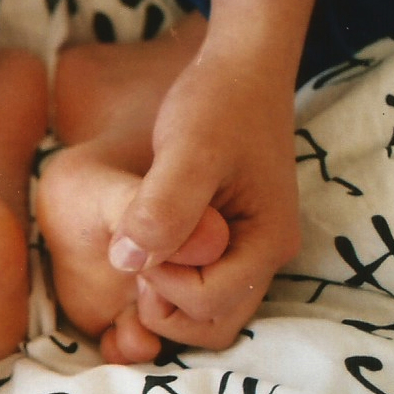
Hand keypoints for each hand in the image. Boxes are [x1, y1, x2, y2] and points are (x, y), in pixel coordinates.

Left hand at [110, 50, 301, 349]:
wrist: (237, 69)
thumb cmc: (217, 102)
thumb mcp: (187, 148)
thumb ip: (162, 206)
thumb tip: (128, 262)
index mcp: (265, 242)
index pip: (209, 305)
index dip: (164, 284)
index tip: (139, 237)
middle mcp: (263, 255)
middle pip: (212, 324)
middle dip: (165, 305)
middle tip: (135, 253)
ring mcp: (247, 248)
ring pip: (205, 310)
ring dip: (165, 295)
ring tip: (139, 245)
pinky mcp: (225, 238)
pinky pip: (198, 283)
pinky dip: (168, 278)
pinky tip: (142, 240)